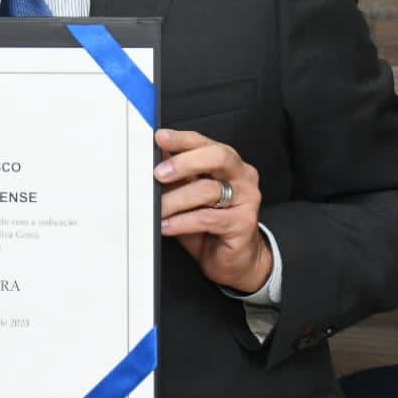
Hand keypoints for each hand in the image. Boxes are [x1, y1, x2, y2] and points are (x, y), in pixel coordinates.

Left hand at [153, 128, 272, 293]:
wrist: (234, 259)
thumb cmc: (209, 225)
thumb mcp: (188, 195)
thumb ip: (175, 176)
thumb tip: (151, 159)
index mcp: (227, 163)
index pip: (205, 143)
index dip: (181, 139)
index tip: (160, 138)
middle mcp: (241, 176)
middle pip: (217, 157)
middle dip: (184, 162)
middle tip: (159, 173)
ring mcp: (246, 199)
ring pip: (208, 190)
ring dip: (175, 200)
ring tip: (156, 209)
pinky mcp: (244, 223)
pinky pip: (207, 218)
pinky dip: (181, 222)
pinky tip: (166, 226)